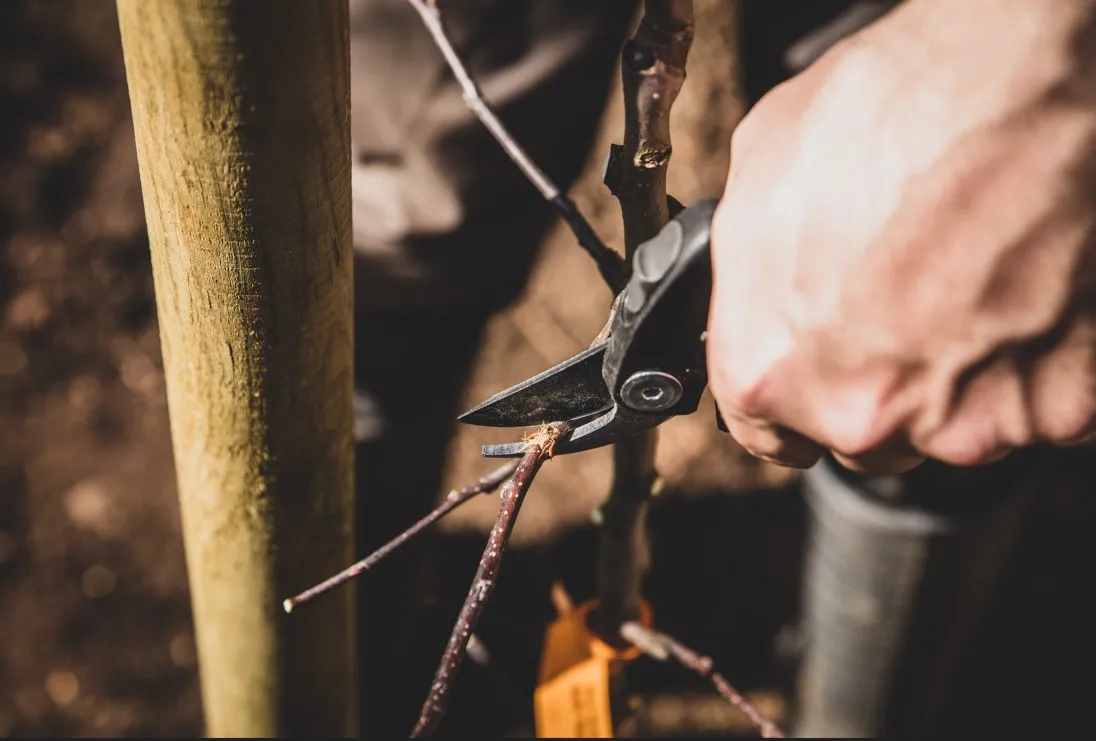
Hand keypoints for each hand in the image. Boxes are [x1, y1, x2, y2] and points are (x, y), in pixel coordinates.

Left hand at [707, 0, 1095, 473]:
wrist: (1017, 75)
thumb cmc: (890, 110)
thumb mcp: (758, 183)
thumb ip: (749, 284)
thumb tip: (759, 307)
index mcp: (769, 370)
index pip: (763, 431)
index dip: (789, 402)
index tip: (813, 379)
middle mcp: (860, 414)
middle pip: (861, 432)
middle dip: (877, 380)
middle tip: (905, 302)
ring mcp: (966, 421)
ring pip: (952, 425)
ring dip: (958, 374)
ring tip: (971, 280)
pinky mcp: (1059, 407)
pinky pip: (1036, 405)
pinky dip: (1035, 365)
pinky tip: (1023, 289)